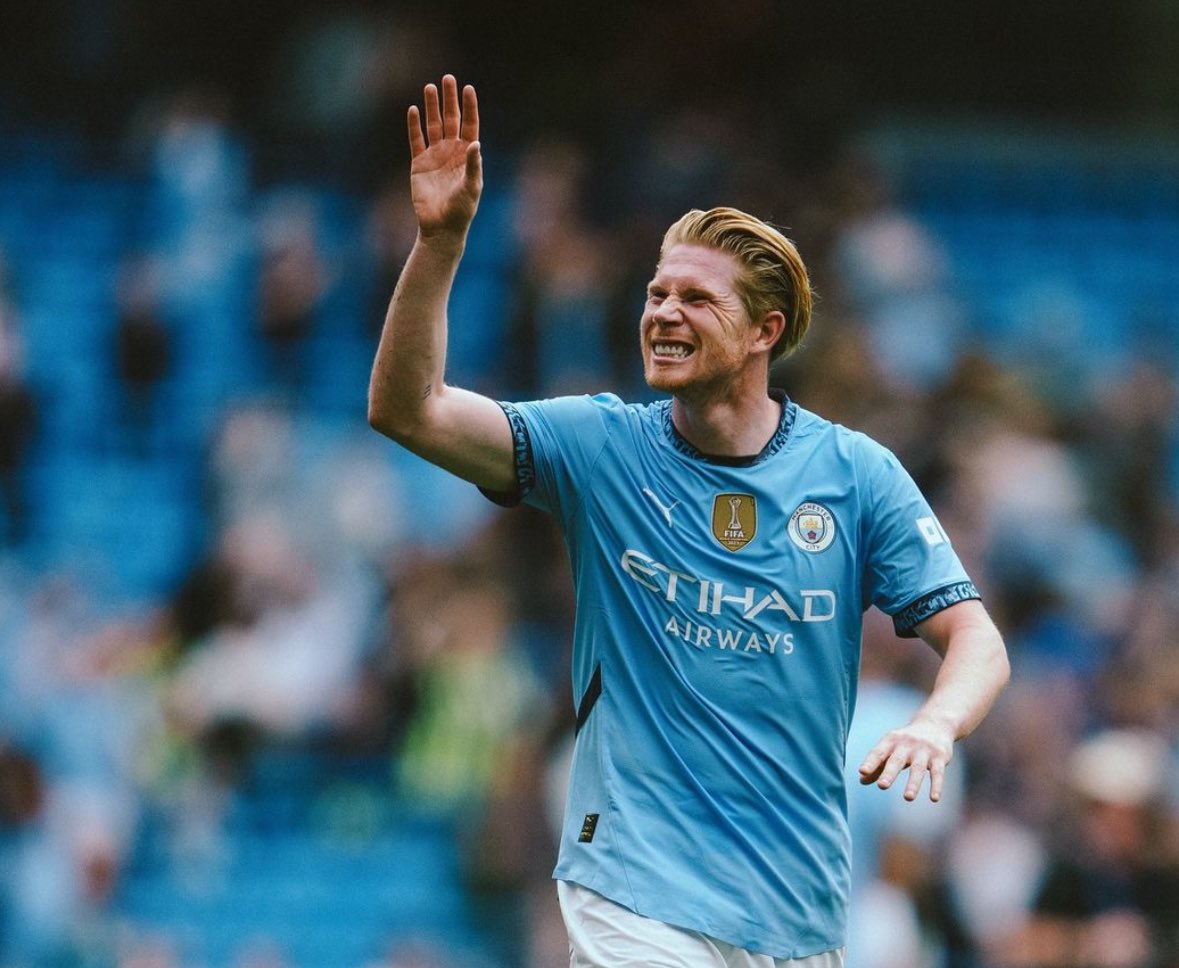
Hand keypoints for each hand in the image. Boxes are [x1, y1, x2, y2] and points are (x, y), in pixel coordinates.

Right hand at [406, 74, 481, 238]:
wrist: (441, 227)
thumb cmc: (462, 210)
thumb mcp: (471, 188)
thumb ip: (473, 166)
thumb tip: (475, 144)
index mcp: (468, 155)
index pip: (470, 125)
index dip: (469, 107)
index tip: (468, 89)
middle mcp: (452, 151)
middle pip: (451, 119)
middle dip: (449, 99)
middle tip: (447, 78)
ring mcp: (435, 155)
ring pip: (433, 125)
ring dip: (431, 107)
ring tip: (429, 87)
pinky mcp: (419, 163)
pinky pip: (416, 140)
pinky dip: (414, 125)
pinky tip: (412, 109)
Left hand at [858, 713, 954, 801]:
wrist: (935, 724)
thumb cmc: (906, 742)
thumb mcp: (891, 748)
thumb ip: (878, 765)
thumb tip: (861, 780)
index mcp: (891, 740)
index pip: (879, 752)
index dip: (870, 762)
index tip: (862, 771)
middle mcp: (907, 744)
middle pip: (897, 760)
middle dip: (889, 773)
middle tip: (882, 786)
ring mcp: (924, 750)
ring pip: (918, 768)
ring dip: (913, 783)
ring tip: (908, 798)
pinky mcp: (939, 757)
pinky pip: (938, 773)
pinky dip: (936, 786)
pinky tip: (934, 799)